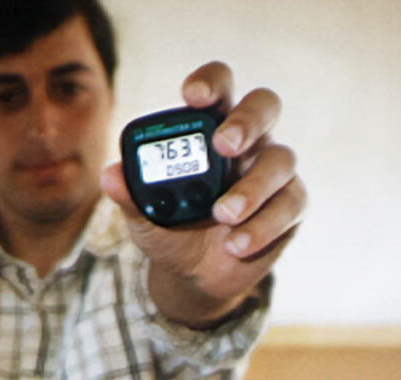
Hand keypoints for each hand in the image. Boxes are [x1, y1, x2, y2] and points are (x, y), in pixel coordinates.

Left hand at [101, 61, 306, 328]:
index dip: (210, 82)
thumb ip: (131, 196)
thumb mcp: (144, 218)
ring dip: (252, 187)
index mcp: (208, 129)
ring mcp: (272, 171)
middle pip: (264, 106)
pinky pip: (290, 204)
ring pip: (280, 160)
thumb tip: (110, 175)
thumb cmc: (170, 231)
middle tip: (224, 145)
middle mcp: (248, 141)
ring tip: (223, 216)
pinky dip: (263, 225)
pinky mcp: (290, 205)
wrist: (193, 276)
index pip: (218, 88)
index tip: (193, 96)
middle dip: (246, 121)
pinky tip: (236, 245)